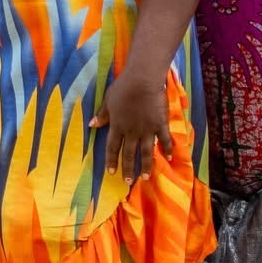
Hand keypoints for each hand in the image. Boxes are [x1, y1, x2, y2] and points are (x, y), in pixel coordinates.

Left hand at [90, 67, 173, 181]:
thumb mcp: (108, 100)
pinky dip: (168, 149)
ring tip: (145, 177)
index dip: (111, 160)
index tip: (111, 172)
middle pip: (128, 154)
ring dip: (145, 166)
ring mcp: (147, 129)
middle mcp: (131, 131)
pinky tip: (169, 158)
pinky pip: (164, 140)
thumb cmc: (123, 87)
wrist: (142, 80)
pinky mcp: (160, 124)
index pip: (112, 147)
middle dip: (127, 169)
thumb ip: (102, 114)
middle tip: (128, 181)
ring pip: (146, 152)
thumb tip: (92, 125)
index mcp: (117, 126)